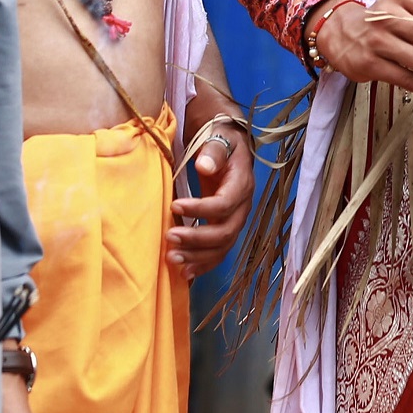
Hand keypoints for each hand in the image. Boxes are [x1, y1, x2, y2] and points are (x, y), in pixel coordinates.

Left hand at [169, 121, 257, 279]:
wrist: (230, 147)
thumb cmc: (221, 142)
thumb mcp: (220, 139)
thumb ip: (214, 152)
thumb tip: (205, 165)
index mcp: (242, 184)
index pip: (224, 204)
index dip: (200, 209)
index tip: (174, 206)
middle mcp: (243, 207)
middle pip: (225, 232)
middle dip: (196, 239)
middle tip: (169, 237)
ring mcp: (236, 221)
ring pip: (222, 248)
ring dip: (197, 257)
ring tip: (172, 259)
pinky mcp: (227, 229)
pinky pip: (219, 253)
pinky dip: (203, 265)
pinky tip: (185, 273)